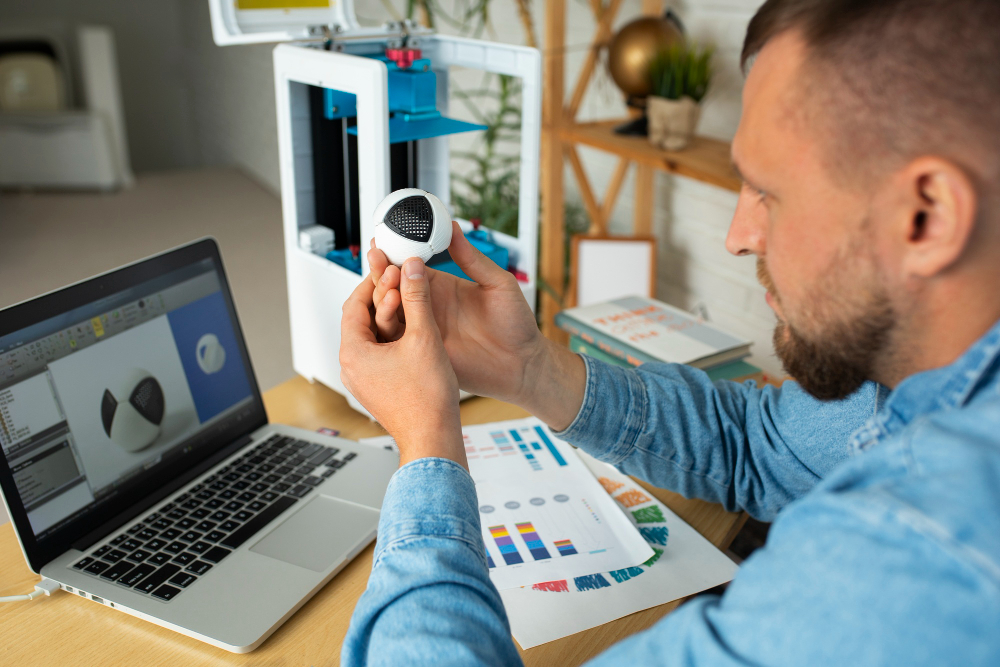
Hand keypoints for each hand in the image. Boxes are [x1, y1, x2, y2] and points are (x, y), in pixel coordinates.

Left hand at [340, 259, 465, 468]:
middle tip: (403, 279)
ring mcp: (365, 379)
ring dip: (392, 316)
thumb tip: (411, 269)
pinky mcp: (379, 387)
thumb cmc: (425, 401)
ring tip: (413, 302)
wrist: (433, 439)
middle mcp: (352, 367)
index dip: (374, 281)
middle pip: (363, 319)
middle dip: (384, 297)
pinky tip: (417, 331)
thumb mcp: (423, 337)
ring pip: (374, 336)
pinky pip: (382, 354)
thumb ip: (417, 297)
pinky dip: (396, 337)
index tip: (390, 268)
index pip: (354, 304)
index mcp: (353, 353)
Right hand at [368, 223, 585, 429]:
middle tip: (378, 257)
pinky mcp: (423, 351)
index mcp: (442, 286)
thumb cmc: (516, 325)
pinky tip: (387, 310)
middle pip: (393, 286)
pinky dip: (387, 323)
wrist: (522, 364)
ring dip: (382, 294)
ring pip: (389, 310)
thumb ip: (472, 259)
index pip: (410, 266)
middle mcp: (427, 306)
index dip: (396, 253)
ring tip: (386, 281)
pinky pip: (396, 338)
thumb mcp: (498, 284)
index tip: (385, 240)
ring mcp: (423, 329)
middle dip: (382, 270)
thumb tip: (454, 227)